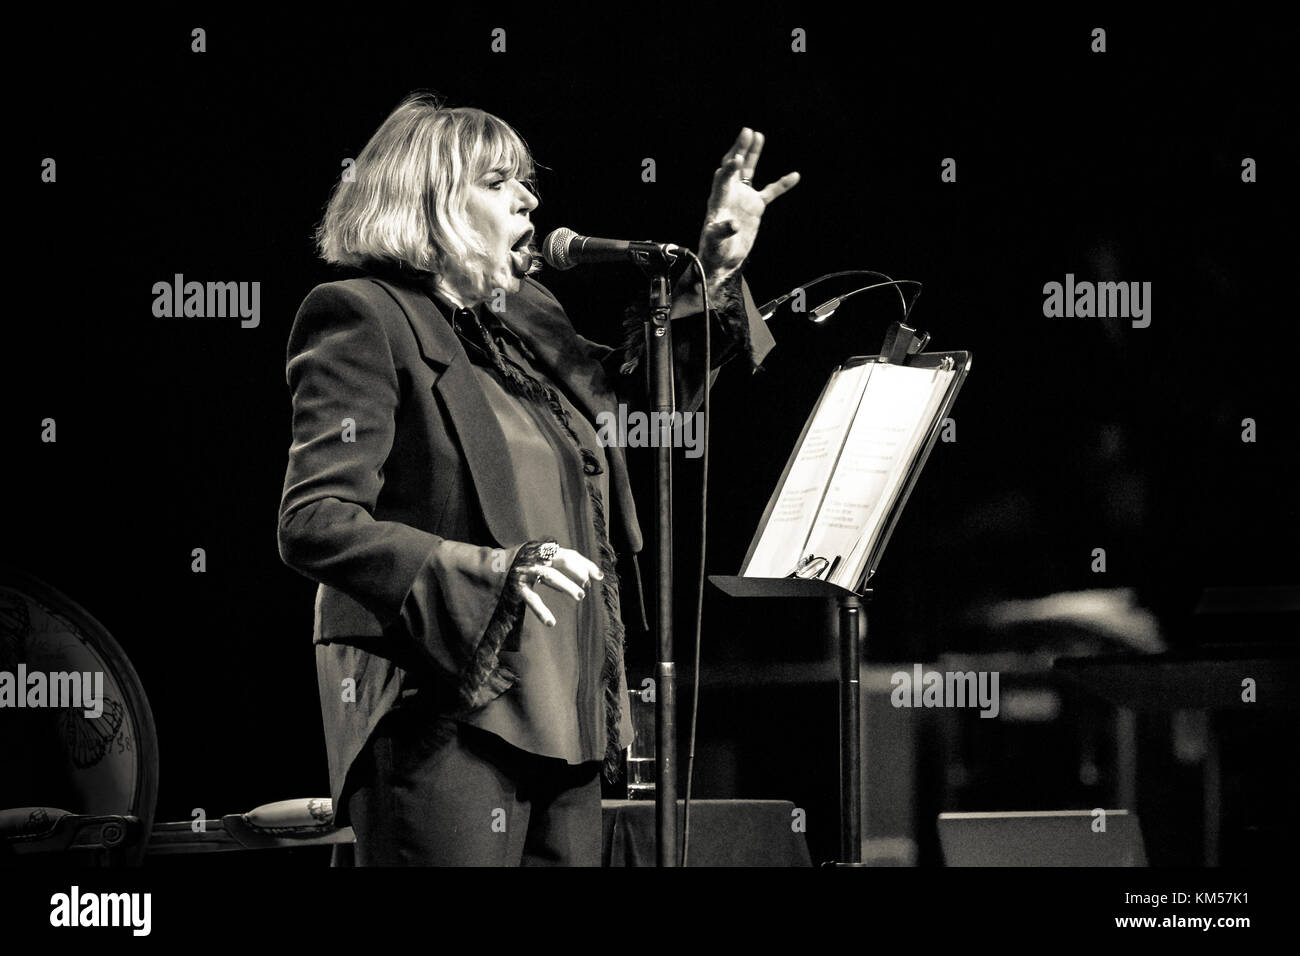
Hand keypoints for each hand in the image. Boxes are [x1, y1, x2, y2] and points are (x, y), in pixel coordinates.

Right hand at [519, 546, 603, 626]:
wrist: (487, 567)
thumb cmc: (518, 564)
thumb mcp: (537, 559)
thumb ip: (557, 566)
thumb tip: (583, 579)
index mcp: (543, 550)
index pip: (569, 554)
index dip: (585, 564)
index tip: (599, 576)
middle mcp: (535, 557)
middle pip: (563, 559)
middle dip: (579, 571)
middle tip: (588, 585)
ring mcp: (526, 571)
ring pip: (550, 575)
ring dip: (567, 586)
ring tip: (580, 596)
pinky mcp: (516, 586)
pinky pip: (531, 599)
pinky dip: (542, 611)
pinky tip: (551, 622)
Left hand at [697, 128, 799, 280]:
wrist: (723, 260)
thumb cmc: (714, 251)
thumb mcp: (715, 242)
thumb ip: (722, 231)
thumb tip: (733, 224)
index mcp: (718, 200)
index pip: (723, 180)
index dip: (729, 169)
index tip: (735, 159)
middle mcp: (730, 194)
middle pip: (733, 166)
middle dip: (739, 149)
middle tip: (747, 131)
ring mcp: (743, 197)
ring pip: (748, 171)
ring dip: (752, 154)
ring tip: (757, 135)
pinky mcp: (754, 206)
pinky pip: (770, 192)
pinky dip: (781, 185)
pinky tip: (795, 176)